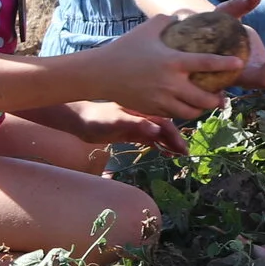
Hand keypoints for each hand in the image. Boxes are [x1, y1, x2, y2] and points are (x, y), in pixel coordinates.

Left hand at [47, 99, 187, 156]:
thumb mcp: (117, 121)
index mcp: (143, 110)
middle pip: (164, 128)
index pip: (164, 122)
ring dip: (169, 143)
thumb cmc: (97, 118)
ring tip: (178, 155)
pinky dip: (158, 145)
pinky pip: (149, 138)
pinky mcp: (131, 132)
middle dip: (175, 140)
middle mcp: (143, 116)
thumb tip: (158, 129)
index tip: (182, 148)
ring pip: (159, 134)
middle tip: (184, 154)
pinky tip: (165, 152)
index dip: (175, 134)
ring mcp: (137, 124)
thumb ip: (137, 124)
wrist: (80, 121)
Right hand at [80, 14, 244, 118]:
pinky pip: (175, 116)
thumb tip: (181, 16)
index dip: (225, 64)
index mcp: (173, 61)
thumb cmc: (125, 48)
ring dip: (202, 109)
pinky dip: (185, 113)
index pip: (206, 63)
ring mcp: (162, 99)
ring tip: (207, 104)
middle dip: (217, 99)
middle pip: (204, 97)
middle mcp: (171, 83)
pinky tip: (187, 107)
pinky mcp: (153, 109)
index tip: (238, 64)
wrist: (101, 73)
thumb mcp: (146, 29)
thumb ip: (167, 21)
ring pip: (191, 111)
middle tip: (223, 95)